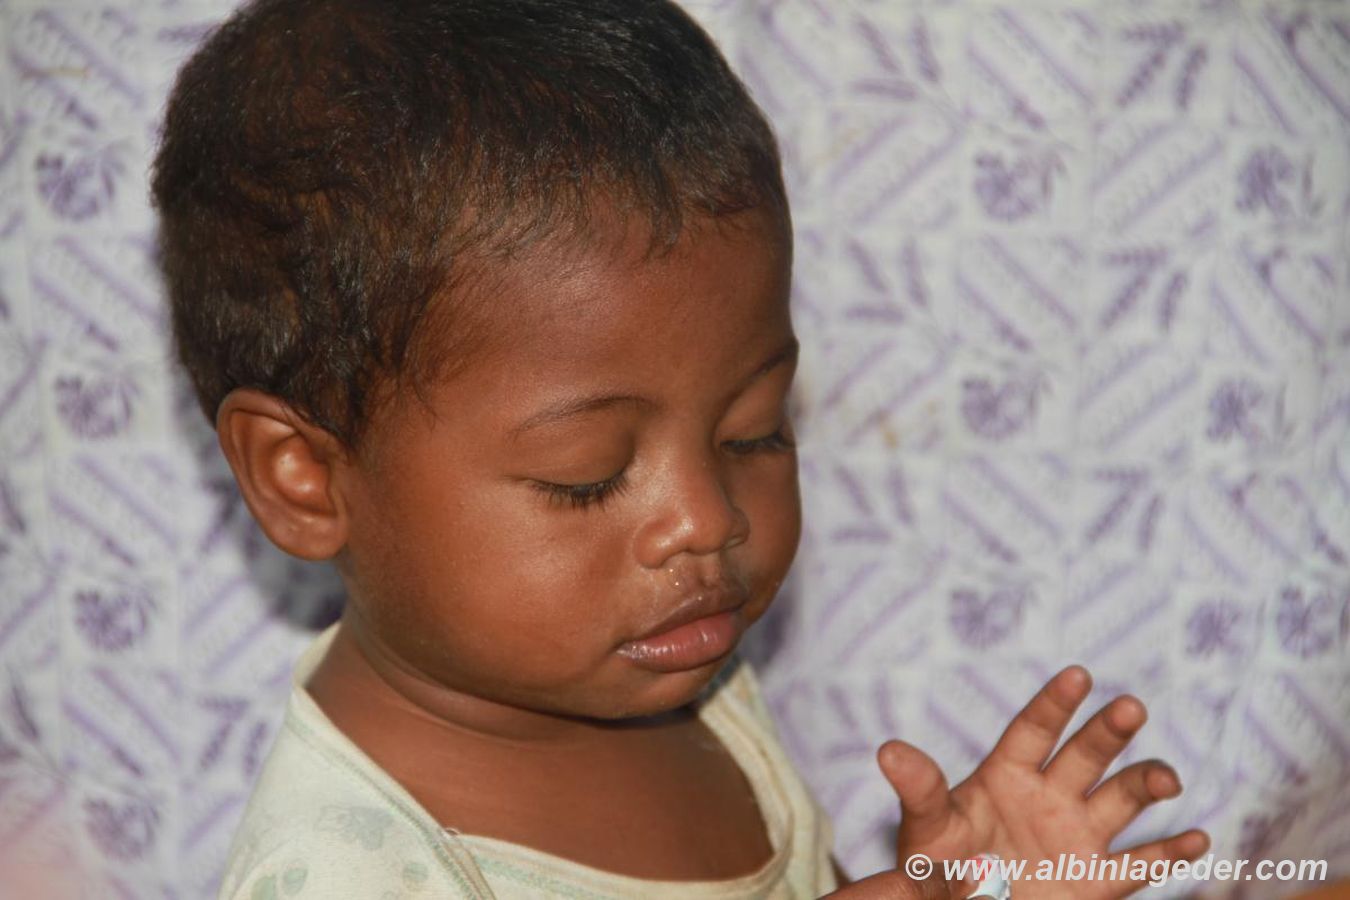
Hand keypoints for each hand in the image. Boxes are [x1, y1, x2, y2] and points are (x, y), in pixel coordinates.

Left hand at [878, 666, 1207, 898]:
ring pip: (1122, 800)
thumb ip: (919, 793)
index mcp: (1005, 777)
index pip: (1032, 730)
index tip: (1078, 675)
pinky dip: (1171, 853)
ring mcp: (1076, 837)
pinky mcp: (1095, 883)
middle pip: (1085, 755)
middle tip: (1130, 708)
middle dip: (1108, 732)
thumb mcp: (925, 832)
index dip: (1054, 704)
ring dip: (1146, 783)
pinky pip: (1140, 866)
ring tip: (1165, 779)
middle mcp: (1048, 798)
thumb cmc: (935, 872)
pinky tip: (1198, 839)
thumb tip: (887, 750)